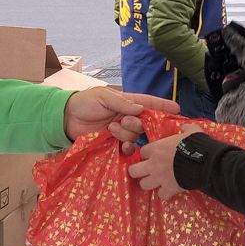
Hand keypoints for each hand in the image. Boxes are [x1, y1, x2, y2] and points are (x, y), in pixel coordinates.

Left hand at [64, 87, 178, 153]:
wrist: (66, 119)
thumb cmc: (84, 102)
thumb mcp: (102, 96)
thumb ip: (122, 102)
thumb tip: (141, 108)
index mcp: (127, 102)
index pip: (149, 103)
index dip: (163, 106)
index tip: (177, 110)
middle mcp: (127, 117)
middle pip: (144, 123)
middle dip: (137, 124)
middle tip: (123, 121)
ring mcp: (121, 132)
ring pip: (136, 137)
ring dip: (126, 134)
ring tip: (110, 128)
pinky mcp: (114, 144)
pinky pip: (128, 149)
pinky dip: (127, 148)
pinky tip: (121, 146)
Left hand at [128, 124, 201, 198]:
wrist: (203, 161)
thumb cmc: (195, 144)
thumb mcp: (191, 131)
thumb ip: (185, 129)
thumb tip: (185, 128)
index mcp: (156, 148)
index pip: (142, 152)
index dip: (147, 154)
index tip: (153, 155)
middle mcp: (153, 164)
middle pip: (134, 171)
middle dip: (138, 171)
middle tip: (146, 171)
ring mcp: (159, 178)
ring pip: (143, 184)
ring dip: (149, 183)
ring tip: (156, 182)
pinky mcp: (169, 189)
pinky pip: (161, 195)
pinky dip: (164, 193)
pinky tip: (169, 190)